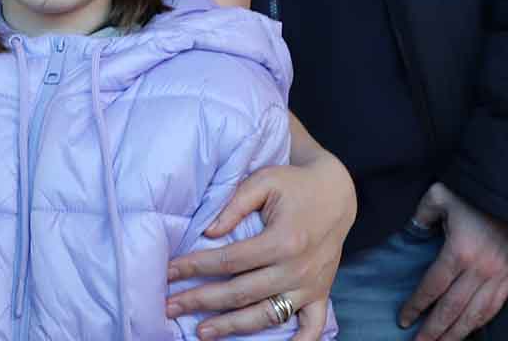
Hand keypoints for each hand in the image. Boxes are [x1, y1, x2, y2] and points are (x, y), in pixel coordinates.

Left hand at [165, 152, 355, 340]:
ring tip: (202, 332)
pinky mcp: (321, 295)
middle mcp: (296, 269)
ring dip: (232, 327)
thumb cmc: (295, 184)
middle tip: (171, 306)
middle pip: (241, 292)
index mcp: (282, 240)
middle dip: (201, 300)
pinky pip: (311, 328)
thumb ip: (235, 204)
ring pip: (266, 315)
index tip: (170, 270)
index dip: (196, 266)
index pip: (230, 259)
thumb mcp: (264, 181)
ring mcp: (310, 287)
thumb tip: (208, 233)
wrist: (337, 193)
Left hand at [400, 183, 507, 339]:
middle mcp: (479, 270)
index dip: (417, 305)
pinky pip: (494, 307)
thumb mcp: (440, 195)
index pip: (433, 287)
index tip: (403, 320)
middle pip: (452, 309)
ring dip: (456, 334)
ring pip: (474, 315)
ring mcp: (497, 276)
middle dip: (434, 330)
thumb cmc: (475, 192)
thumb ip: (422, 215)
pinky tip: (468, 331)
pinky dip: (480, 323)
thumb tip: (412, 231)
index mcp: (459, 252)